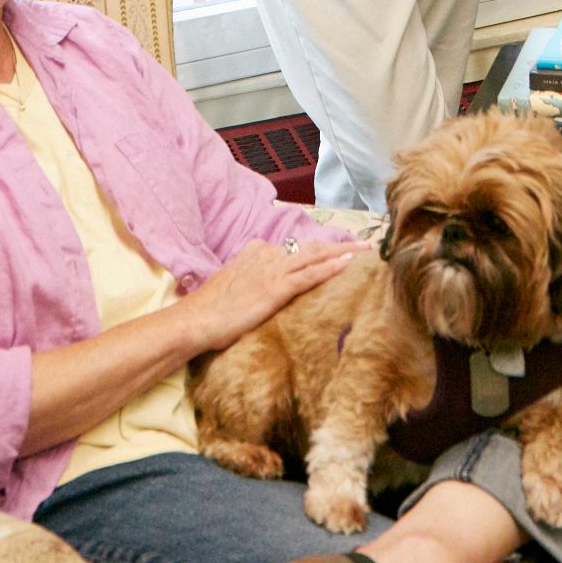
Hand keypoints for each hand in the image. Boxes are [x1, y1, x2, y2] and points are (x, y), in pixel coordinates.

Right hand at [185, 237, 360, 353]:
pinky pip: (310, 274)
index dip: (316, 250)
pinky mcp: (276, 288)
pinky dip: (331, 267)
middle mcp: (265, 254)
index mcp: (255, 251)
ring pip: (314, 256)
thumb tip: (261, 292)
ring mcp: (272, 270)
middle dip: (337, 245)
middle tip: (362, 244)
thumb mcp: (233, 287)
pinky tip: (349, 263)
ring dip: (342, 252)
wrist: (197, 319)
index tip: (335, 250)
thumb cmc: (210, 310)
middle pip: (308, 247)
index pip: (292, 248)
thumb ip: (251, 282)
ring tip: (365, 250)